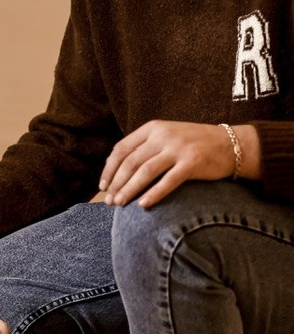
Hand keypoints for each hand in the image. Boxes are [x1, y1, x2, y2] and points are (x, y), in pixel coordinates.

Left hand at [100, 120, 241, 207]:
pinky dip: (154, 194)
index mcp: (153, 128)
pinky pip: (168, 181)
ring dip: (129, 190)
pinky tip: (143, 205)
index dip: (109, 169)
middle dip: (117, 183)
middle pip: (131, 162)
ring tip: (120, 204)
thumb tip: (118, 171)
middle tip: (109, 202)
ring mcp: (178, 148)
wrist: (231, 144)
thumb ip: (145, 147)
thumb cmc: (194, 144)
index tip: (103, 186)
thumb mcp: (167, 137)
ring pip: (145, 172)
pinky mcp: (192, 163)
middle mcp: (163, 136)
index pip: (122, 149)